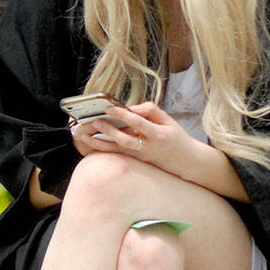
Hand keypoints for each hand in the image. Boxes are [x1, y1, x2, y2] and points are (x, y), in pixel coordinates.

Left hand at [69, 101, 196, 175]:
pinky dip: (103, 150)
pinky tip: (90, 144)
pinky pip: (117, 155)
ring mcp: (141, 157)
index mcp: (158, 135)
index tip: (109, 107)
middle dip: (108, 131)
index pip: (138, 123)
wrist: (186, 161)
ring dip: (99, 143)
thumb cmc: (176, 137)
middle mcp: (148, 148)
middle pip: (125, 140)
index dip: (123, 115)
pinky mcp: (136, 162)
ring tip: (84, 135)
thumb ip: (150, 110)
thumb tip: (131, 108)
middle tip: (94, 121)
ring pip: (117, 151)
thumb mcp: (168, 120)